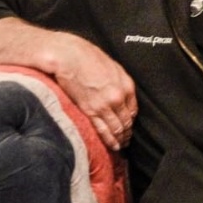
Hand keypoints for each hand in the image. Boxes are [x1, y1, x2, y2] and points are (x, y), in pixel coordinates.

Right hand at [47, 32, 137, 151]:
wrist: (70, 57)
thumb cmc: (88, 58)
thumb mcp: (113, 68)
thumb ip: (119, 84)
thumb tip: (121, 96)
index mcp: (127, 86)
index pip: (133, 110)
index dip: (131, 121)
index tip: (128, 126)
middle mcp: (118, 97)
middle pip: (126, 121)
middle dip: (127, 132)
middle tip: (126, 140)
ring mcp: (105, 105)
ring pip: (116, 128)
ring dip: (120, 139)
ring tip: (120, 146)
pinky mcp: (90, 110)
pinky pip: (103, 130)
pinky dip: (109, 140)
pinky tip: (112, 146)